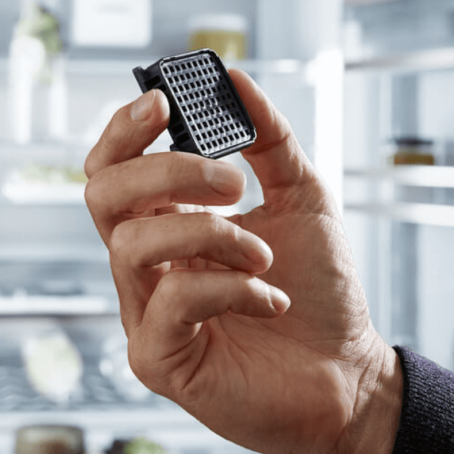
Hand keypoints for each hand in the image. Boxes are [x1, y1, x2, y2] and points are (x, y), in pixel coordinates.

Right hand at [84, 68, 401, 453]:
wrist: (351, 374)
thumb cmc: (320, 292)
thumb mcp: (303, 196)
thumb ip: (268, 139)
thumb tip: (235, 79)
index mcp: (166, 224)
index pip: (111, 169)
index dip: (122, 131)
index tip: (163, 103)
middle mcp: (145, 267)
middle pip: (102, 196)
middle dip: (167, 171)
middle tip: (233, 182)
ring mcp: (144, 314)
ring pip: (133, 244)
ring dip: (210, 233)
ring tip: (264, 254)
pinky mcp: (158, 361)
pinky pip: (170, 302)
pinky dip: (229, 288)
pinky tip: (270, 299)